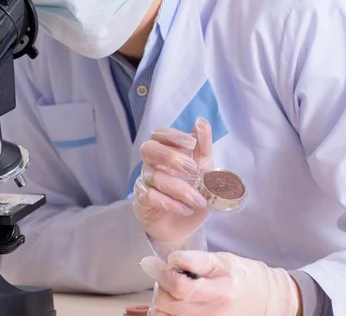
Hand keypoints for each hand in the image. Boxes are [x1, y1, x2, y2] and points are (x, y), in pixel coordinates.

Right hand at [133, 118, 212, 245]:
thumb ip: (203, 145)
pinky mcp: (142, 202)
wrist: (184, 225)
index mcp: (165, 150)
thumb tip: (201, 120)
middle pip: (148, 149)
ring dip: (180, 188)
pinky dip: (170, 203)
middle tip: (192, 169)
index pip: (159, 134)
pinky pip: (150, 197)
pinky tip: (186, 209)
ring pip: (154, 176)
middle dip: (170, 156)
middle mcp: (151, 163)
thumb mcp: (204, 167)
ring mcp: (145, 182)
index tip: (191, 143)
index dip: (173, 135)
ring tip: (199, 200)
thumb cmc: (192, 190)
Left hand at [140, 250, 301, 315]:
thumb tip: (170, 261)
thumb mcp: (223, 259)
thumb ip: (196, 260)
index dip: (161, 272)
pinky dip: (168, 314)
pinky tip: (173, 304)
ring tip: (169, 289)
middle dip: (160, 285)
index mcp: (222, 287)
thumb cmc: (244, 275)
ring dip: (161, 302)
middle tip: (163, 273)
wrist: (267, 299)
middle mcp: (216, 310)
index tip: (151, 262)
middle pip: (170, 303)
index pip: (181, 285)